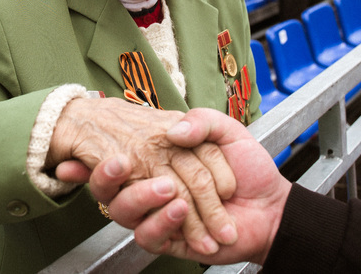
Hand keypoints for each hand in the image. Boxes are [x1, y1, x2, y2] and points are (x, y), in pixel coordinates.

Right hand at [50, 99, 237, 254]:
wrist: (271, 205)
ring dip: (141, 198)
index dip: (101, 152)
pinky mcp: (168, 239)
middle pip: (111, 185)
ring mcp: (157, 214)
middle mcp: (152, 185)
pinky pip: (147, 236)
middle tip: (122, 163)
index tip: (88, 148)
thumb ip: (201, 121)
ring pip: (124, 211)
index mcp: (159, 158)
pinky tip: (180, 209)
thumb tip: (174, 129)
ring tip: (168, 189)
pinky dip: (162, 222)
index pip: (119, 155)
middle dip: (107, 176)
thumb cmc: (248, 168)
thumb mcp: (226, 131)